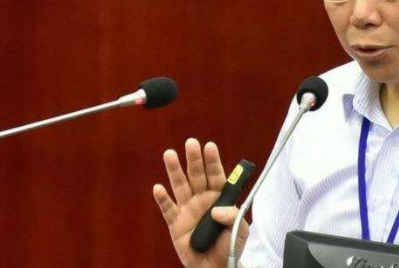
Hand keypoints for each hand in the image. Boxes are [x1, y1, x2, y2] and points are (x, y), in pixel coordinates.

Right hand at [153, 138, 249, 267]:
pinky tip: (158, 188)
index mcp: (219, 198)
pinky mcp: (175, 223)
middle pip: (196, 175)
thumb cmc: (228, 247)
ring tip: (169, 154)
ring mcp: (187, 210)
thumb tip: (218, 210)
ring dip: (174, 170)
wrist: (213, 267)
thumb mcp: (240, 232)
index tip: (209, 146)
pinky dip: (163, 199)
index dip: (213, 161)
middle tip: (191, 143)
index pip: (216, 175)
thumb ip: (233, 217)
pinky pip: (168, 209)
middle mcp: (202, 199)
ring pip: (180, 186)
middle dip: (194, 159)